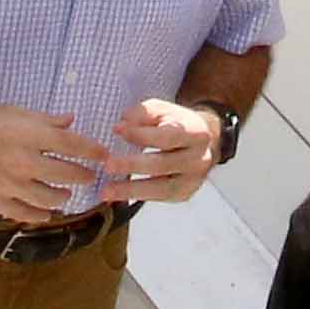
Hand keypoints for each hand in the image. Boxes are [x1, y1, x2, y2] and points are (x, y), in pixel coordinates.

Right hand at [0, 102, 113, 222]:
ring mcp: (12, 185)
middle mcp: (26, 163)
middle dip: (83, 176)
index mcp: (31, 136)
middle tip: (87, 176)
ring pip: (50, 199)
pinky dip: (40, 214)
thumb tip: (71, 121)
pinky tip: (46, 212)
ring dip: (62, 196)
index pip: (74, 146)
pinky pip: (26, 214)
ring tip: (65, 194)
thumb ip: (44, 120)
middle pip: (68, 175)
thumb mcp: (12, 111)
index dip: (93, 151)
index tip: (104, 155)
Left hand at [105, 97, 221, 204]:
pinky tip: (118, 196)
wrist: (203, 142)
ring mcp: (194, 180)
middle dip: (132, 165)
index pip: (168, 136)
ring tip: (106, 191)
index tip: (116, 131)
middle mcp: (200, 159)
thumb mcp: (161, 110)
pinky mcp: (185, 193)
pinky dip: (137, 197)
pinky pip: (160, 198)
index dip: (141, 134)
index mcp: (196, 133)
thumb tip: (120, 127)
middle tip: (107, 165)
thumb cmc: (175, 123)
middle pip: (163, 165)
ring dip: (131, 190)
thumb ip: (141, 114)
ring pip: (162, 188)